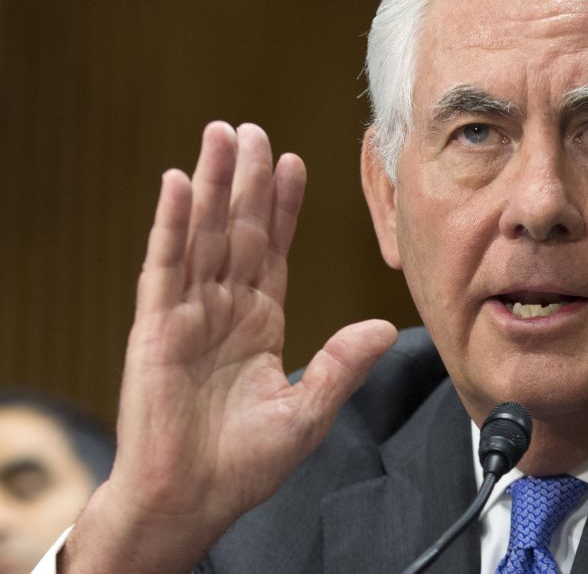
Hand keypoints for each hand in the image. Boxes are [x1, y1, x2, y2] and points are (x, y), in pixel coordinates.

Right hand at [61, 122, 396, 572]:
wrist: (190, 501)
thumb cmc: (242, 464)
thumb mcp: (308, 411)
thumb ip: (342, 365)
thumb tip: (386, 327)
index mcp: (258, 323)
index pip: (274, 251)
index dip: (284, 207)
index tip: (296, 164)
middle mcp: (223, 310)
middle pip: (239, 231)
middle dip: (248, 180)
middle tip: (254, 130)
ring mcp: (187, 314)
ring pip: (203, 235)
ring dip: (212, 184)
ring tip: (220, 135)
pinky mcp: (156, 328)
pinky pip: (165, 266)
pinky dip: (172, 224)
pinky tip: (180, 183)